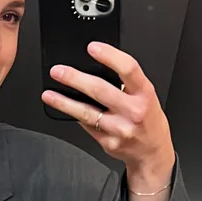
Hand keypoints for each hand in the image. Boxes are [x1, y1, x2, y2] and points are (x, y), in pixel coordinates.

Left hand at [42, 42, 175, 200]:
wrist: (152, 152)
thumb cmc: (148, 120)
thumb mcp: (147, 96)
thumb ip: (127, 83)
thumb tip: (96, 67)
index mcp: (145, 94)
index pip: (128, 69)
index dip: (109, 56)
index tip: (92, 48)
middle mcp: (133, 111)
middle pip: (100, 90)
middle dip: (75, 79)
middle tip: (58, 72)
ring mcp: (119, 129)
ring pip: (86, 113)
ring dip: (64, 102)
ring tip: (49, 94)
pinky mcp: (108, 142)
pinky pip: (87, 126)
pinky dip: (75, 116)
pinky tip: (66, 110)